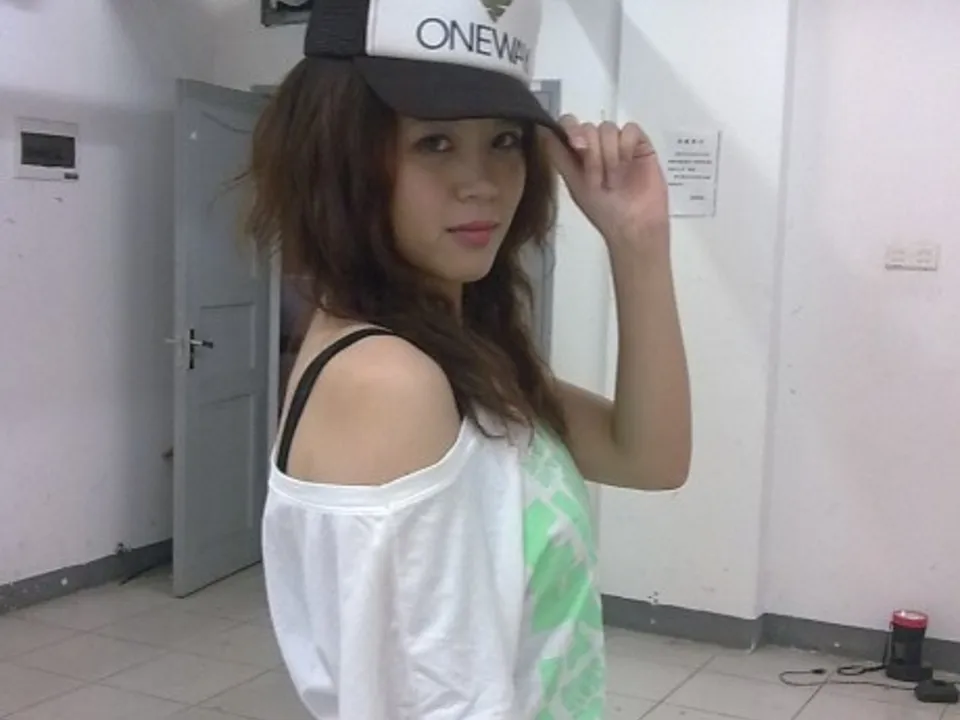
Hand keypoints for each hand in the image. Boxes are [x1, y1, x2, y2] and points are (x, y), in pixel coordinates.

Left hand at [543, 115, 669, 249]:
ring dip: (609, 156)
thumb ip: (559, 156)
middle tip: (599, 180)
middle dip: (592, 154)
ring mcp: (618, 143)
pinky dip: (626, 147)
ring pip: (607, 128)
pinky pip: (630, 129)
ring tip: (615, 179)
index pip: (567, 125)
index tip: (575, 144)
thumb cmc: (602, 209)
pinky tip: (629, 164)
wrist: (634, 225)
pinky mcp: (640, 144)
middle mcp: (596, 145)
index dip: (568, 127)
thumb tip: (542, 129)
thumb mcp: (574, 184)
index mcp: (577, 154)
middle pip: (588, 127)